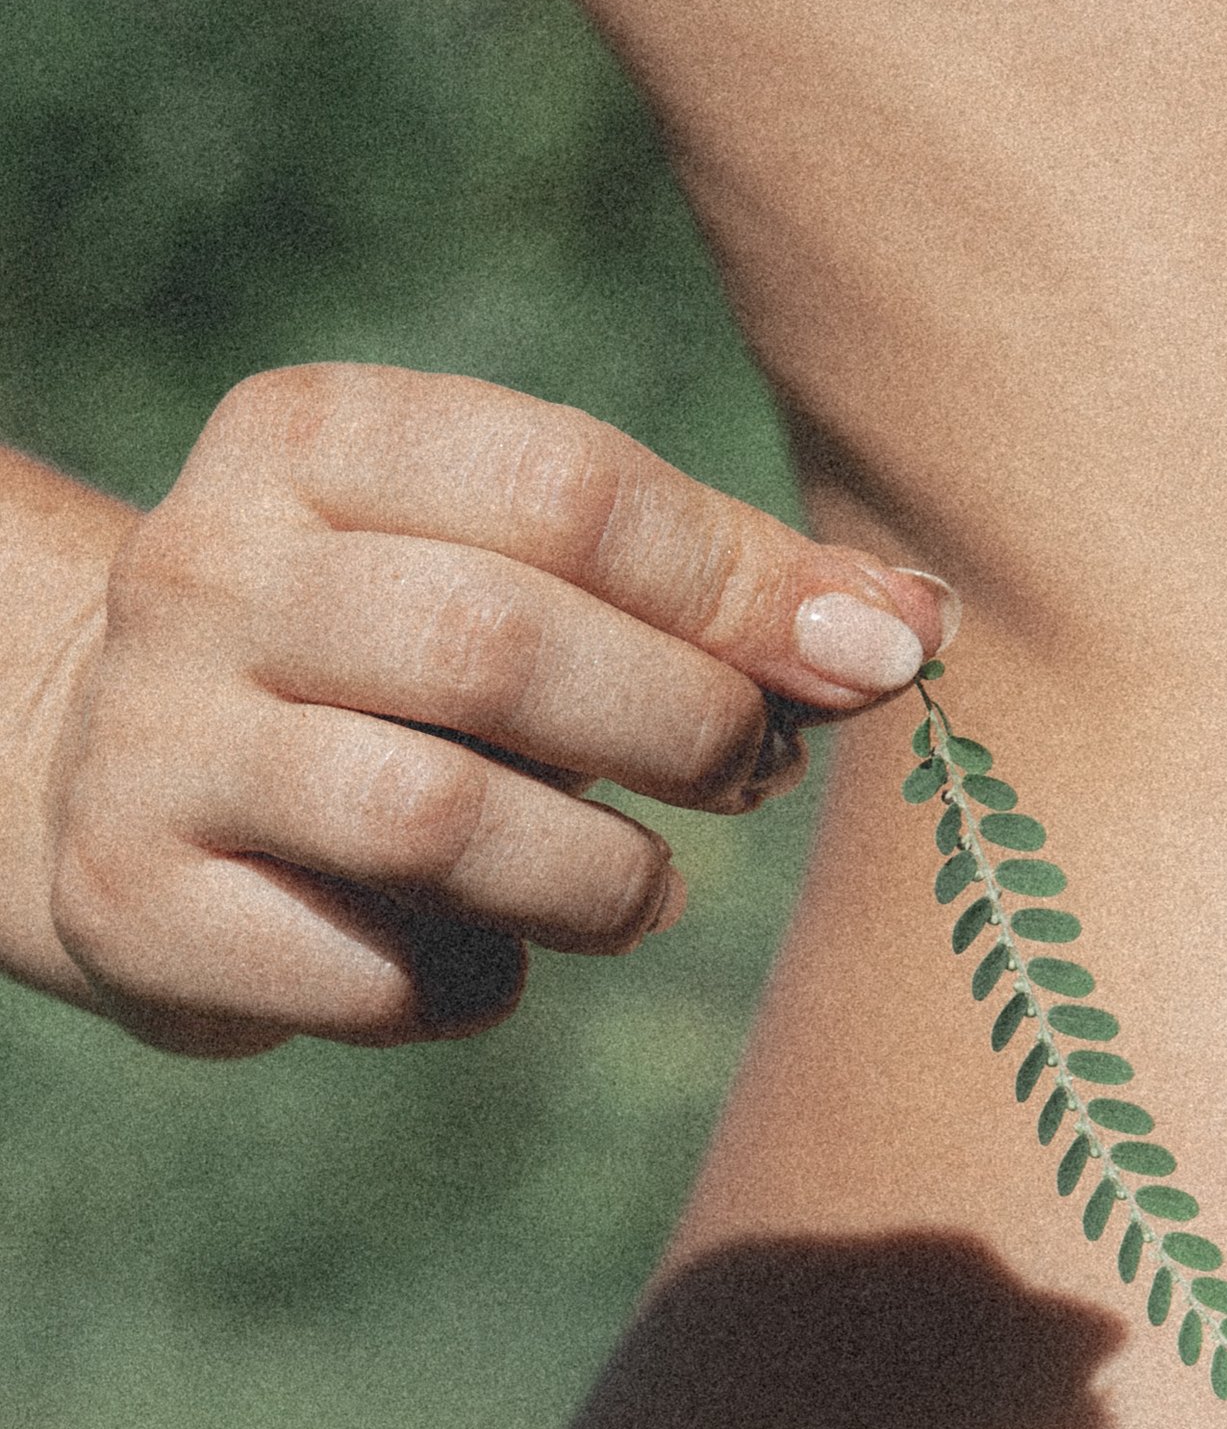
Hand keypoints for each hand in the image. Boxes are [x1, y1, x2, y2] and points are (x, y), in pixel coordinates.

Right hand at [38, 365, 953, 1053]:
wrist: (108, 780)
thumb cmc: (391, 671)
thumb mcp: (521, 579)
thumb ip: (706, 591)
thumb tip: (916, 623)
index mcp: (308, 442)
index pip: (563, 486)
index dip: (744, 585)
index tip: (877, 658)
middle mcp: (205, 573)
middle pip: (498, 642)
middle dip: (679, 725)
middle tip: (746, 775)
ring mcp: (156, 745)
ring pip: (435, 819)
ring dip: (598, 879)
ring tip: (638, 894)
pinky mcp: (139, 910)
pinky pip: (374, 974)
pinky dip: (474, 987)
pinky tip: (484, 960)